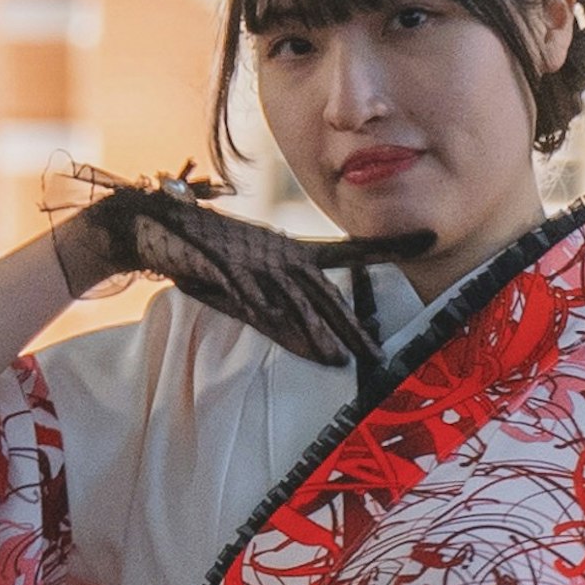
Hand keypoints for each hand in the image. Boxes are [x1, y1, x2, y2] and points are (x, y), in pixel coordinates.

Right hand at [59, 181, 380, 371]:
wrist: (156, 226)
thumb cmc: (210, 254)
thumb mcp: (256, 274)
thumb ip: (285, 306)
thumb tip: (321, 343)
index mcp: (291, 251)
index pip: (347, 255)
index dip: (386, 247)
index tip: (428, 238)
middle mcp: (278, 255)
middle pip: (323, 295)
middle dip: (351, 327)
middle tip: (377, 356)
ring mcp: (250, 261)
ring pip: (289, 298)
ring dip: (312, 329)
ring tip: (334, 358)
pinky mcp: (219, 266)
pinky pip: (242, 289)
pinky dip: (256, 305)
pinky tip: (268, 322)